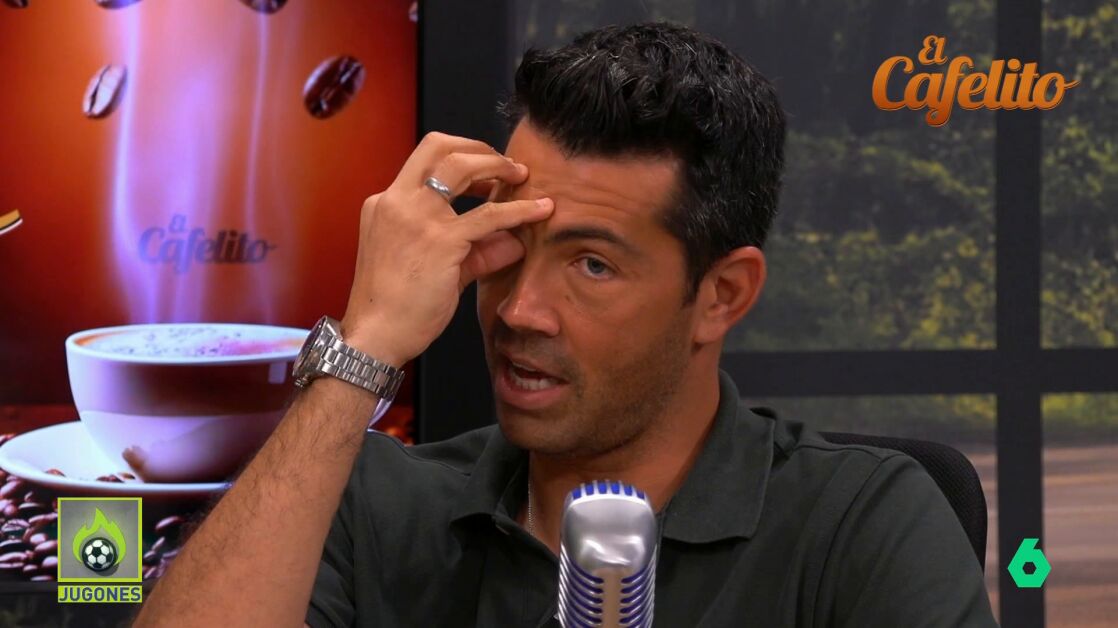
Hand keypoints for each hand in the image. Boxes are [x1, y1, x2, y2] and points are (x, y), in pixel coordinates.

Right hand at [339, 132, 552, 365]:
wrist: (374, 336)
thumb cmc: (395, 308)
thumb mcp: (435, 269)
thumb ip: (475, 251)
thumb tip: (513, 242)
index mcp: (385, 204)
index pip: (423, 160)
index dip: (459, 156)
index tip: (484, 172)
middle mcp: (396, 202)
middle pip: (439, 146)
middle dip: (479, 148)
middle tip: (507, 165)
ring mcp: (416, 217)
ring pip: (462, 167)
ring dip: (497, 165)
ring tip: (522, 176)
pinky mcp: (439, 240)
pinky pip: (488, 216)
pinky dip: (518, 209)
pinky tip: (540, 209)